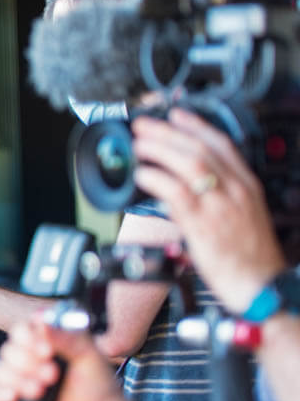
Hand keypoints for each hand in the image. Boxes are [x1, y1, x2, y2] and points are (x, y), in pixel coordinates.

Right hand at [0, 319, 122, 400]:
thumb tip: (42, 322)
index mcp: (44, 344)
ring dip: (19, 380)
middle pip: (7, 350)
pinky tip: (15, 397)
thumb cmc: (98, 388)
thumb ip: (66, 336)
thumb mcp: (89, 354)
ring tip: (41, 390)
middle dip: (28, 363)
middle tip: (52, 373)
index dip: (28, 338)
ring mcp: (19, 383)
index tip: (47, 350)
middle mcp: (29, 361)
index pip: (21, 330)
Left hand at [132, 108, 285, 311]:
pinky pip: (176, 193)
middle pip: (200, 149)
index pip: (222, 144)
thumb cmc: (250, 256)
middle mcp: (235, 191)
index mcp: (247, 186)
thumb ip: (217, 197)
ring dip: (159, 149)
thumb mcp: (243, 216)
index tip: (176, 114)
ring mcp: (220, 206)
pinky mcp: (203, 224)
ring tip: (139, 145)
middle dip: (168, 133)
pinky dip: (156, 179)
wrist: (262, 285)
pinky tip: (142, 174)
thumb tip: (182, 185)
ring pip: (189, 163)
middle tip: (145, 126)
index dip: (197, 125)